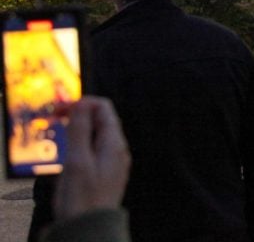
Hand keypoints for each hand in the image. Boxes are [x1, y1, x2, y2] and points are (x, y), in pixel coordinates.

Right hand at [53, 97, 130, 220]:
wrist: (90, 229)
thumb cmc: (84, 199)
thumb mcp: (77, 161)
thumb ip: (80, 131)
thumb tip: (82, 104)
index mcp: (114, 143)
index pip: (103, 108)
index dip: (81, 103)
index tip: (60, 110)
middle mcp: (117, 149)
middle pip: (101, 119)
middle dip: (79, 113)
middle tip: (56, 118)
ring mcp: (112, 161)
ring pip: (97, 134)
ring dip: (79, 128)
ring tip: (60, 133)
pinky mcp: (104, 172)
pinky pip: (94, 148)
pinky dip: (80, 142)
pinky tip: (68, 151)